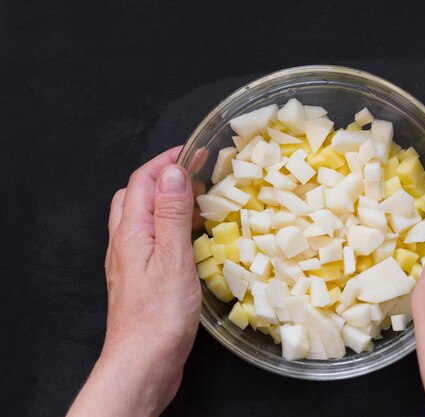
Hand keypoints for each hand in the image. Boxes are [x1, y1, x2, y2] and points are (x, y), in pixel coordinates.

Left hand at [68, 147, 200, 416]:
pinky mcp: (139, 278)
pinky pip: (150, 239)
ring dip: (165, 201)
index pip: (142, 180)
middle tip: (195, 174)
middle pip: (135, 195)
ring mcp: (129, 262)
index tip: (194, 150)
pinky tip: (187, 239)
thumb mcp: (172, 258)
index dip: (167, 160)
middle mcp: (125, 242)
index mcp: (131, 232)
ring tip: (194, 202)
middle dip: (163, 176)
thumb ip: (171, 214)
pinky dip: (167, 226)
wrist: (143, 363)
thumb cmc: (160, 316)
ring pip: (141, 217)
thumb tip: (172, 172)